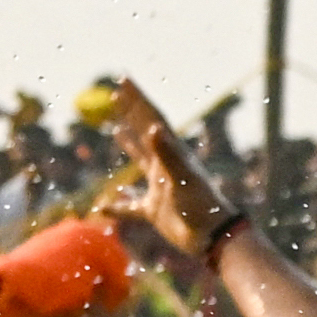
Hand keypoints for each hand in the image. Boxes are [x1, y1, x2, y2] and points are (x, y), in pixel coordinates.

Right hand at [98, 88, 237, 275]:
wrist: (212, 238)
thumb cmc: (201, 206)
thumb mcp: (183, 176)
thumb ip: (168, 153)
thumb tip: (154, 127)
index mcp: (172, 154)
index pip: (151, 118)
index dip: (137, 98)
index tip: (123, 79)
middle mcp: (165, 166)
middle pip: (144, 132)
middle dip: (130, 112)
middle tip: (115, 94)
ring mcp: (160, 188)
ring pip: (140, 161)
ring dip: (129, 145)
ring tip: (118, 131)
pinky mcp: (155, 211)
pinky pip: (131, 207)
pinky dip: (118, 206)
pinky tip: (104, 207)